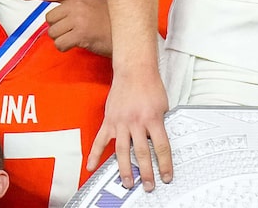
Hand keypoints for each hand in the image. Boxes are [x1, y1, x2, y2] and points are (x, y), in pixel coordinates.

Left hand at [27, 0, 110, 56]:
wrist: (129, 34)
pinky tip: (78, 44)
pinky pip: (59, 44)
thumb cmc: (112, 21)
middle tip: (74, 30)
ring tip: (79, 37)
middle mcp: (78, 3)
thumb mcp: (96, 4)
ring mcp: (79, 18)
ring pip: (53, 32)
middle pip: (49, 18)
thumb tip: (55, 15)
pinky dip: (65, 47)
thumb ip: (77, 4)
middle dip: (57, 27)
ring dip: (62, 38)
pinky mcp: (80, 33)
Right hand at [89, 66, 172, 188]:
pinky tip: (91, 168)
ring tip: (128, 183)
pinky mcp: (109, 121)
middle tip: (148, 187)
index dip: (165, 164)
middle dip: (146, 172)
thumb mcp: (163, 106)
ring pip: (122, 151)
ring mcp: (121, 123)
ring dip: (125, 169)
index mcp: (153, 119)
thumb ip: (160, 124)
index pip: (161, 146)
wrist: (134, 71)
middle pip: (142, 153)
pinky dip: (95, 155)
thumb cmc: (151, 87)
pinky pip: (100, 141)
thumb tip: (160, 143)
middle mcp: (136, 123)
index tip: (167, 177)